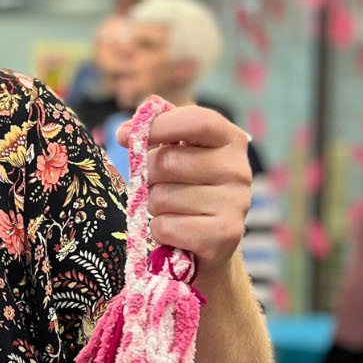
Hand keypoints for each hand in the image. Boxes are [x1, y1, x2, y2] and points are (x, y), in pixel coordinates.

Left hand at [129, 106, 253, 281]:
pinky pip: (165, 227)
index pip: (197, 121)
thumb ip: (156, 133)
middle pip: (167, 162)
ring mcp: (236, 204)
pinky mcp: (225, 236)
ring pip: (162, 197)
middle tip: (157, 185)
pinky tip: (178, 231)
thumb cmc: (186, 188)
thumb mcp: (177, 153)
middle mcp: (239, 170)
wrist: (209, 241)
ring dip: (154, 206)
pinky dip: (160, 231)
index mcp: (230, 140)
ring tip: (173, 210)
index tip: (124, 135)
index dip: (158, 126)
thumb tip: (126, 132)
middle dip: (148, 176)